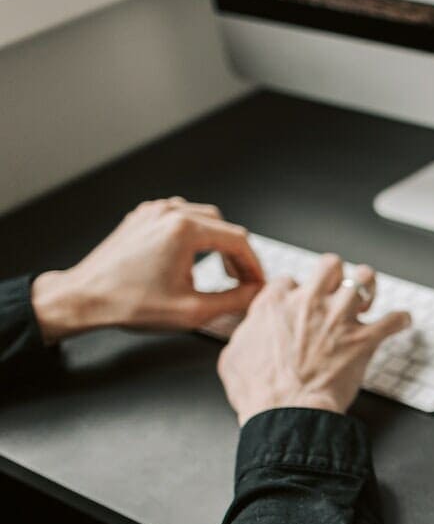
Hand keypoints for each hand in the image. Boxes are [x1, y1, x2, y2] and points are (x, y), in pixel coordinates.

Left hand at [30, 198, 264, 342]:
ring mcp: (153, 212)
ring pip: (203, 218)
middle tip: (241, 280)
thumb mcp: (193, 311)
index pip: (238, 240)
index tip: (257, 283)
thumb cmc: (130, 303)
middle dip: (237, 254)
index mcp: (184, 230)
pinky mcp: (141, 218)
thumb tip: (255, 293)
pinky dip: (194, 235)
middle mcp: (169, 213)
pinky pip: (179, 217)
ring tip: (220, 269)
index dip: (254, 265)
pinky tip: (192, 258)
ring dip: (217, 242)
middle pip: (223, 225)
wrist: (85, 298)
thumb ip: (234, 300)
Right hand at [217, 255, 411, 424]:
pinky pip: (392, 320)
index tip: (300, 303)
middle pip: (330, 265)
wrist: (286, 412)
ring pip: (364, 279)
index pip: (290, 280)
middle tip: (339, 288)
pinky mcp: (363, 339)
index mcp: (276, 304)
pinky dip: (400, 320)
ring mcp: (339, 319)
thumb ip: (246, 335)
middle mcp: (310, 303)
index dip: (296, 291)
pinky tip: (401, 321)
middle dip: (337, 274)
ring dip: (370, 286)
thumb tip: (251, 333)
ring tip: (370, 296)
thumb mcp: (233, 356)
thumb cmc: (259, 391)